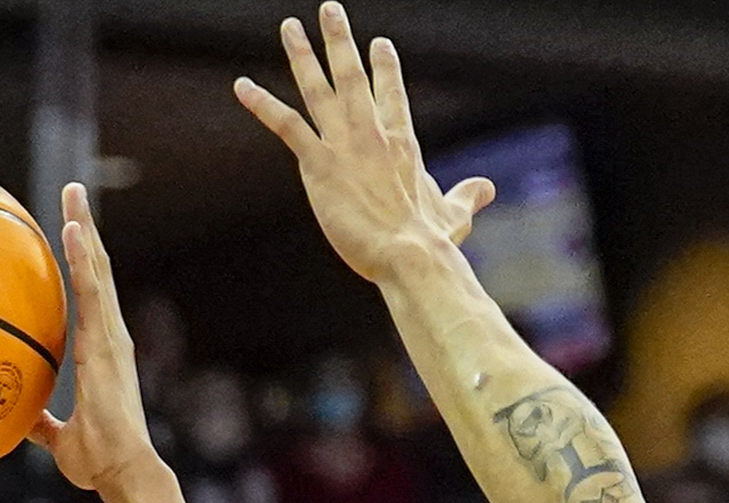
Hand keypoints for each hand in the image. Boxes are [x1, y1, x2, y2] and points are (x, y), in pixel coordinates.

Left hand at [29, 185, 165, 495]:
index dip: (81, 262)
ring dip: (84, 231)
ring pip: (97, 271)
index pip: (88, 295)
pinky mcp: (107, 343)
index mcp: (99, 351)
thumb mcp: (58, 439)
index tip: (68, 231)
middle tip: (72, 192)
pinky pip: (92, 293)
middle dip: (83, 230)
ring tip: (72, 193)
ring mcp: (110, 336)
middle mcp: (108, 335)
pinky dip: (83, 259)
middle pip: (96, 270)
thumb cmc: (97, 460)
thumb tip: (20, 421)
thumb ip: (42, 423)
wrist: (121, 472)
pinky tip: (72, 231)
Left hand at [236, 4, 494, 284]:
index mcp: (402, 142)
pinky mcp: (319, 164)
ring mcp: (344, 144)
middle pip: (353, 75)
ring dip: (302, 55)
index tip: (380, 43)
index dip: (385, 68)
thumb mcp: (454, 214)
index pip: (392, 95)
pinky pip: (286, 125)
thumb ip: (467, 196)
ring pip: (318, 89)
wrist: (408, 252)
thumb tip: (486, 188)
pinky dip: (263, 104)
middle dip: (340, 40)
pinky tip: (242, 86)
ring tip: (289, 27)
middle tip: (330, 9)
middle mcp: (372, 133)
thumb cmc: (430, 240)